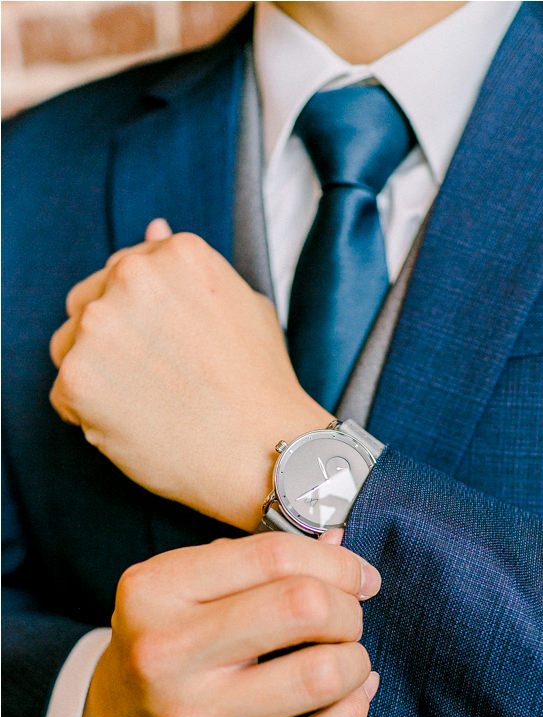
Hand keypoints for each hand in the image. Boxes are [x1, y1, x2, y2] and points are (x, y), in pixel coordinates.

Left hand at [50, 221, 331, 530]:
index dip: (148, 314)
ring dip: (99, 371)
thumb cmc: (262, 383)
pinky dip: (92, 412)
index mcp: (177, 254)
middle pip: (90, 299)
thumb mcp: (244, 305)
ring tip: (154, 400)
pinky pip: (65, 392)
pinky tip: (141, 423)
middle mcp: (132, 278)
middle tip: (165, 377)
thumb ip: (186, 270)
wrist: (265, 451)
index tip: (172, 344)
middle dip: (116, 337)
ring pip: (70, 344)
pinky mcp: (76, 378)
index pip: (127, 269)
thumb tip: (152, 227)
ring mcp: (100, 327)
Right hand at [81, 530, 380, 716]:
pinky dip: (352, 711)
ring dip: (354, 661)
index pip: (276, 556)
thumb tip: (342, 545)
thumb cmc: (167, 642)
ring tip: (344, 658)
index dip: (338, 563)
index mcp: (156, 591)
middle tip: (345, 619)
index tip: (359, 577)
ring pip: (322, 675)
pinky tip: (349, 695)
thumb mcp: (190, 585)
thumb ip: (263, 560)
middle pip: (305, 607)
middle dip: (348, 609)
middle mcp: (164, 655)